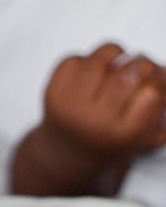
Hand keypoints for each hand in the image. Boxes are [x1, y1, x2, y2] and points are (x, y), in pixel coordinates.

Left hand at [42, 43, 165, 158]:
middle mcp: (95, 119)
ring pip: (104, 56)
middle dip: (143, 65)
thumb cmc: (112, 139)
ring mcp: (70, 103)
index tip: (157, 82)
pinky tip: (92, 76)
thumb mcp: (148, 135)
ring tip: (117, 69)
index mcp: (124, 133)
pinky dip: (88, 60)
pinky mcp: (51, 90)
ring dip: (117, 56)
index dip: (160, 80)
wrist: (67, 151)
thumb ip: (162, 107)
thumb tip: (164, 71)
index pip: (153, 92)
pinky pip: (76, 58)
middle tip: (141, 72)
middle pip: (132, 71)